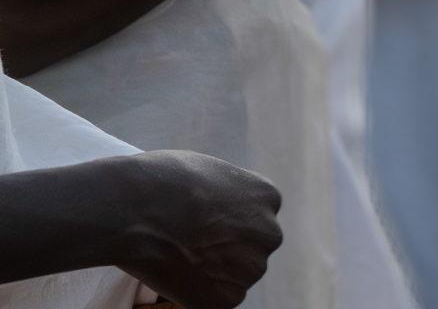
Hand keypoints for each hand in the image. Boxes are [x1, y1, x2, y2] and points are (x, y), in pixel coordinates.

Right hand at [112, 150, 282, 308]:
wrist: (137, 211)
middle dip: (226, 248)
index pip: (255, 216)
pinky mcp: (228, 299)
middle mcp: (270, 234)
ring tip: (180, 255)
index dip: (224, 219)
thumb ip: (229, 193)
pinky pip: (218, 299)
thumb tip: (223, 205)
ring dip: (214, 272)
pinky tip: (178, 274)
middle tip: (190, 242)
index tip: (201, 219)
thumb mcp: (212, 171)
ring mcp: (252, 269)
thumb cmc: (165, 182)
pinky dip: (199, 293)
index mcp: (268, 198)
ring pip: (236, 275)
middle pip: (251, 248)